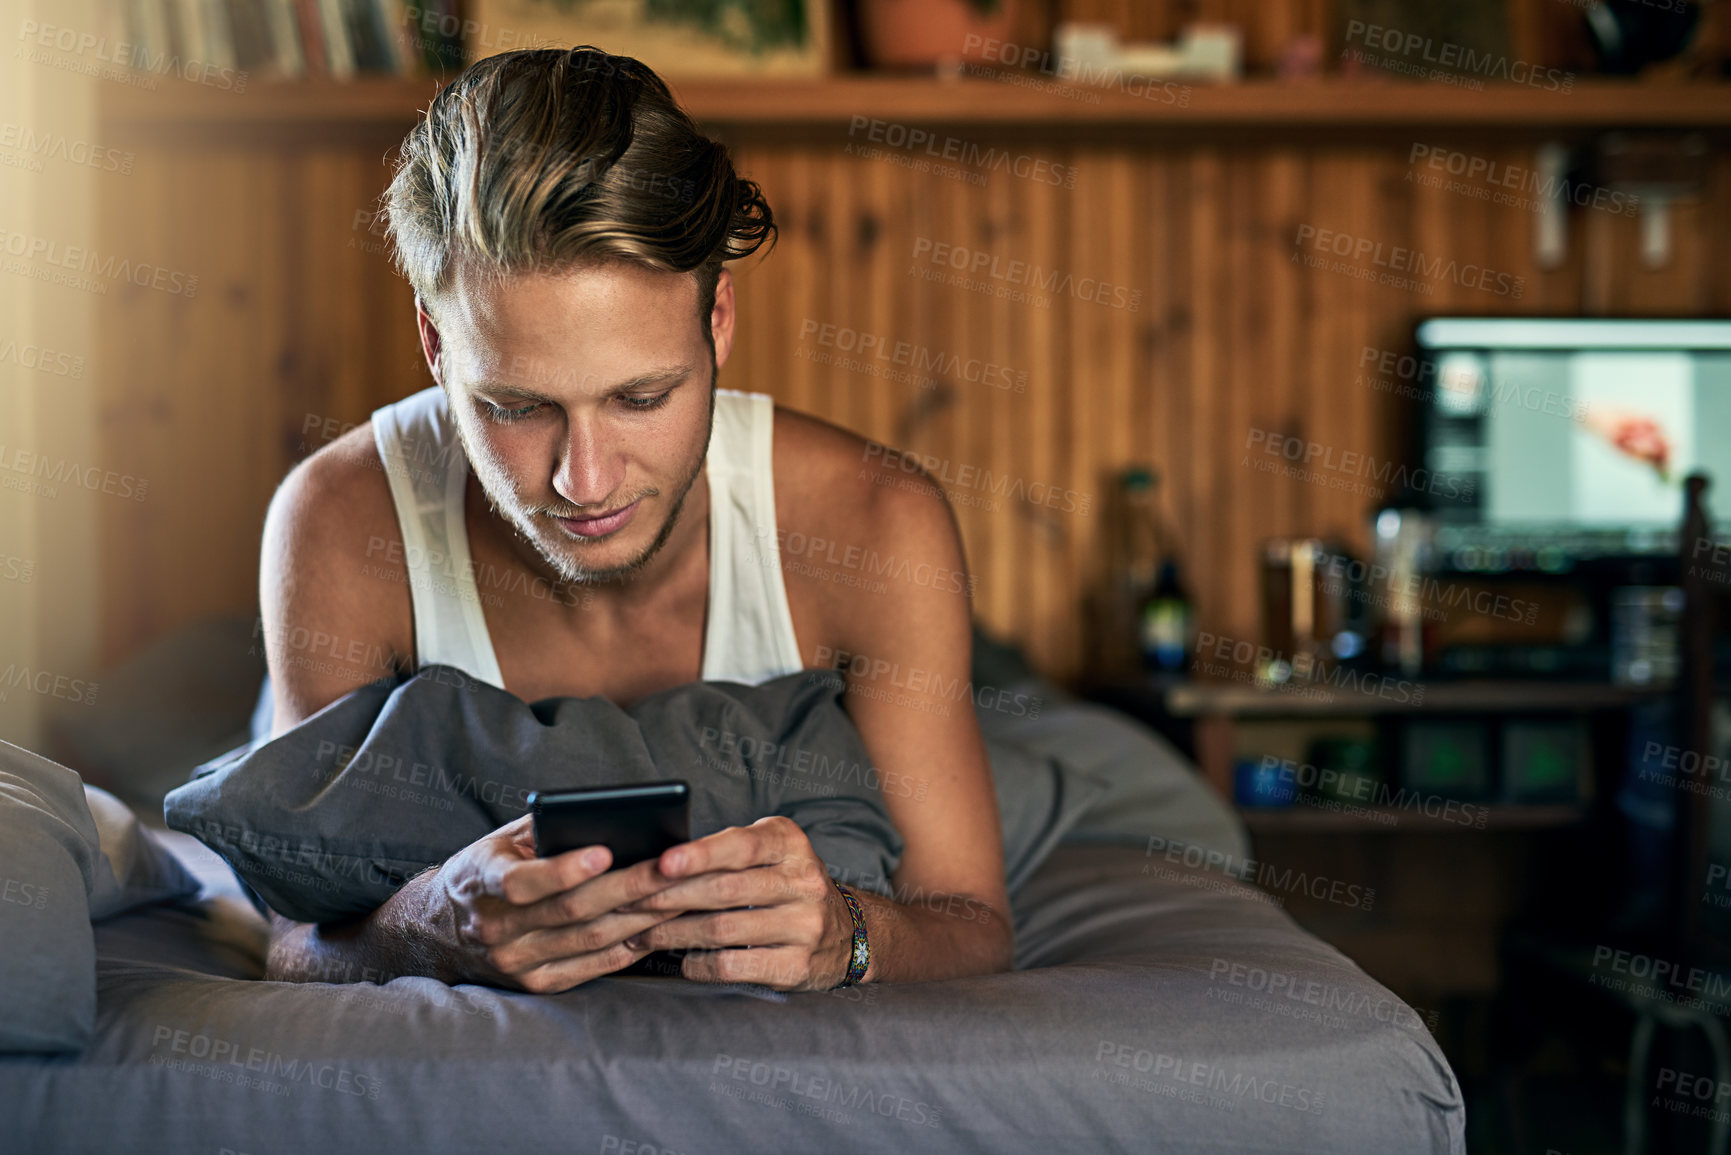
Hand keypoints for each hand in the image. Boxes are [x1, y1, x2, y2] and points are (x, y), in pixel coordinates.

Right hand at [407, 814, 680, 992]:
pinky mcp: (535, 984)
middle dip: (628, 887)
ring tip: (679, 893)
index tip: (606, 851)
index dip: (565, 869)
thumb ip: (543, 829)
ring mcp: (514, 962)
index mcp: (481, 882)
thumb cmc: (483, 872)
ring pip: (589, 939)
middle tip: (672, 868)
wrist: (436, 931)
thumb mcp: (498, 841)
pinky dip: (628, 946)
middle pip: (571, 910)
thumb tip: (604, 819)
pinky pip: (591, 967)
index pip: (522, 881)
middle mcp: (494, 928)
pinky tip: (656, 926)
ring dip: (640, 916)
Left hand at [618, 816, 854, 991]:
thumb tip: (657, 863)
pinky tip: (681, 960)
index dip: (700, 854)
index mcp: (791, 844)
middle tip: (628, 903)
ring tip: (641, 933)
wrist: (848, 933)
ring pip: (723, 930)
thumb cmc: (786, 886)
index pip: (741, 846)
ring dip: (673, 933)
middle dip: (670, 897)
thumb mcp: (770, 854)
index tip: (662, 862)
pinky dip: (698, 964)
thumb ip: (726, 852)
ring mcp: (805, 926)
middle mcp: (804, 881)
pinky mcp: (798, 966)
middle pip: (725, 890)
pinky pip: (733, 966)